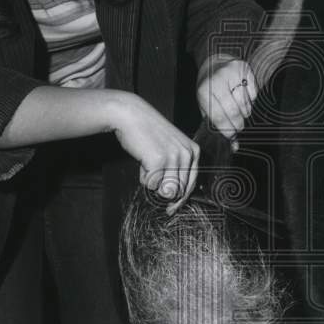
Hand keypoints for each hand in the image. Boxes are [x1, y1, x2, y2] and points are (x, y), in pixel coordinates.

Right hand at [111, 93, 199, 213]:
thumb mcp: (170, 148)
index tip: (171, 209)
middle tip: (151, 172)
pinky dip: (143, 177)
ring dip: (153, 183)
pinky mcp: (159, 161)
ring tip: (148, 163)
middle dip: (163, 189)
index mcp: (193, 151)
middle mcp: (187, 154)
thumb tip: (172, 199)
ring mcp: (174, 158)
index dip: (180, 199)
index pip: (191, 184)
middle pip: (178, 191)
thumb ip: (175, 171)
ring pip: (165, 190)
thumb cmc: (148, 133)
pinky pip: (151, 184)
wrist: (130, 115)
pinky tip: (142, 160)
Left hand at [196, 55, 257, 152]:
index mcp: (204, 90)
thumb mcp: (205, 104)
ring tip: (239, 112)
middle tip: (238, 127)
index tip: (232, 136)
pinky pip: (254, 93)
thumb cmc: (208, 88)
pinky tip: (243, 99)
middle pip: (233, 111)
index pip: (218, 116)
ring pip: (245, 103)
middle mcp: (217, 80)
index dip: (227, 130)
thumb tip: (234, 145)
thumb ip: (217, 124)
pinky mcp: (244, 68)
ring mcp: (232, 72)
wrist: (213, 62)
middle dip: (238, 124)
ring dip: (245, 113)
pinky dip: (251, 101)